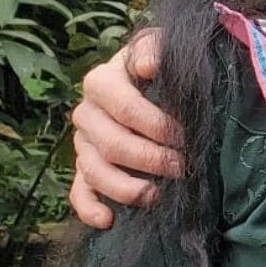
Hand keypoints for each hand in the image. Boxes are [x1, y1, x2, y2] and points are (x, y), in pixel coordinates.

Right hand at [68, 29, 182, 229]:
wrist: (152, 78)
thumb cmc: (162, 64)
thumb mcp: (163, 46)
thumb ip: (155, 49)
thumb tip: (148, 66)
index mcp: (101, 81)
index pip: (126, 109)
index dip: (158, 126)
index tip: (187, 136)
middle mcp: (86, 113)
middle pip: (112, 144)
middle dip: (152, 159)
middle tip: (185, 166)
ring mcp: (83, 143)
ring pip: (94, 171)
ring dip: (127, 187)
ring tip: (159, 195)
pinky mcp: (84, 167)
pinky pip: (78, 191)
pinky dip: (89, 208)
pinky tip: (108, 220)